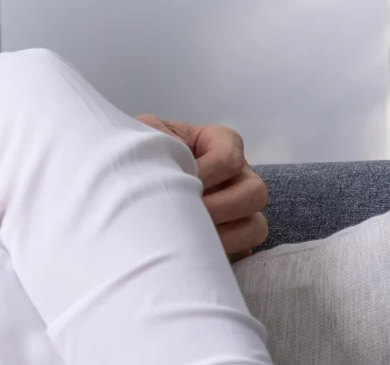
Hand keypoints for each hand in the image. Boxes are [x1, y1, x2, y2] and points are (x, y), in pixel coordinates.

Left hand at [136, 115, 268, 260]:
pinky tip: (192, 253)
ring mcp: (241, 211)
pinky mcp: (235, 241)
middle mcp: (239, 177)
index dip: (206, 172)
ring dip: (225, 237)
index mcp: (221, 144)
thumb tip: (165, 170)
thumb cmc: (144, 153)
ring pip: (256, 226)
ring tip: (190, 239)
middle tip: (186, 216)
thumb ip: (158, 139)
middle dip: (220, 207)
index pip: (229, 157)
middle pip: (255, 193)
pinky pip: (243, 253)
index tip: (177, 180)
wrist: (133, 181)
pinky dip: (220, 255)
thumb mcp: (149, 135)